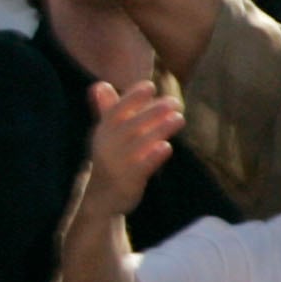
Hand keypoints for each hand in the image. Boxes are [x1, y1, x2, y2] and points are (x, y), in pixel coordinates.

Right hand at [80, 78, 185, 218]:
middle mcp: (107, 145)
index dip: (131, 98)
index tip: (149, 85)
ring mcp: (117, 164)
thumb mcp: (106, 135)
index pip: (115, 110)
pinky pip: (141, 167)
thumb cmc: (110, 159)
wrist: (101, 197)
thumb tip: (101, 84)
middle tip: (174, 102)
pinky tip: (167, 147)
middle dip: (152, 112)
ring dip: (159, 130)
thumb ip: (107, 110)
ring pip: (139, 144)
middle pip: (130, 125)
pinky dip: (153, 157)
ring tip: (179, 118)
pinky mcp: (127, 181)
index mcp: (103, 131)